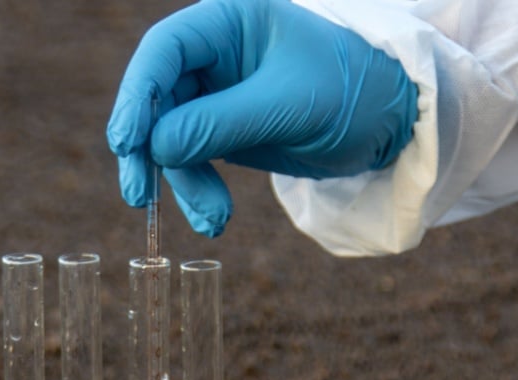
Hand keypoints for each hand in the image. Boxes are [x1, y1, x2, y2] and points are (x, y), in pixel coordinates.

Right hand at [107, 0, 417, 236]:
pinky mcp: (222, 131)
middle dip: (149, 151)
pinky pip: (191, 162)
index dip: (137, 95)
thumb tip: (156, 148)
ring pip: (170, 140)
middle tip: (138, 195)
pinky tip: (215, 219)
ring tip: (214, 220)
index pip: (164, 50)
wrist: (392, 119)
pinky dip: (198, 193)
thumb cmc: (350, 90)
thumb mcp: (288, 106)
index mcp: (228, 22)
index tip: (126, 141)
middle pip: (156, 100)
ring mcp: (214, 95)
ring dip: (182, 184)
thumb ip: (220, 123)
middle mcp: (213, 54)